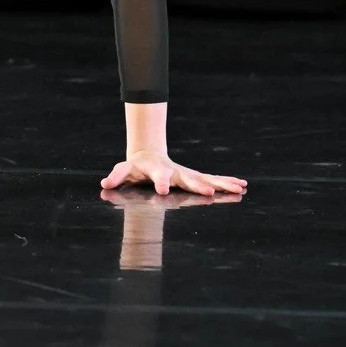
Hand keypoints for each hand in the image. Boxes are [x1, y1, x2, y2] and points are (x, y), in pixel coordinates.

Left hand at [100, 152, 246, 196]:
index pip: (158, 176)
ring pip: (205, 178)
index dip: (160, 182)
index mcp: (157, 170)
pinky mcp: (194, 176)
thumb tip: (104, 182)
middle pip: (187, 177)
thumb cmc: (135, 166)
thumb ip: (116, 175)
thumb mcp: (124, 170)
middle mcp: (175, 171)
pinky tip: (242, 185)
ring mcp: (186, 173)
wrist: (148, 154)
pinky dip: (226, 182)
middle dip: (198, 185)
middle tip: (209, 192)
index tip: (163, 190)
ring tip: (238, 188)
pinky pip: (212, 179)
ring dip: (221, 184)